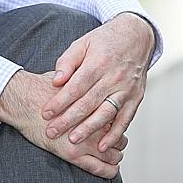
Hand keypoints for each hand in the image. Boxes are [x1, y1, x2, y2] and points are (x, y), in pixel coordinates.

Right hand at [0, 69, 126, 178]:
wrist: (22, 100)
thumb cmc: (40, 89)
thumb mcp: (67, 78)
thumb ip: (82, 82)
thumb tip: (86, 79)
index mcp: (96, 104)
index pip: (118, 118)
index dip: (117, 124)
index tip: (114, 126)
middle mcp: (94, 122)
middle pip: (118, 137)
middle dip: (117, 141)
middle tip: (114, 142)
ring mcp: (85, 139)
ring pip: (113, 154)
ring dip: (114, 156)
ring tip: (113, 156)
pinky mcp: (73, 154)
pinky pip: (99, 168)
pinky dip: (108, 171)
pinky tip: (111, 170)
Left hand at [42, 13, 155, 150]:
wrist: (136, 36)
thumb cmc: (104, 41)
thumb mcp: (82, 43)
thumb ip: (67, 62)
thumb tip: (56, 81)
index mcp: (98, 63)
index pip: (75, 87)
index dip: (60, 102)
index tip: (46, 114)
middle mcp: (113, 77)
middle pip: (88, 103)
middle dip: (68, 120)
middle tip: (52, 132)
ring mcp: (126, 89)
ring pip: (106, 113)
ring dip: (89, 129)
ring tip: (73, 140)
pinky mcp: (136, 98)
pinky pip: (125, 119)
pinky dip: (115, 134)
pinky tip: (103, 145)